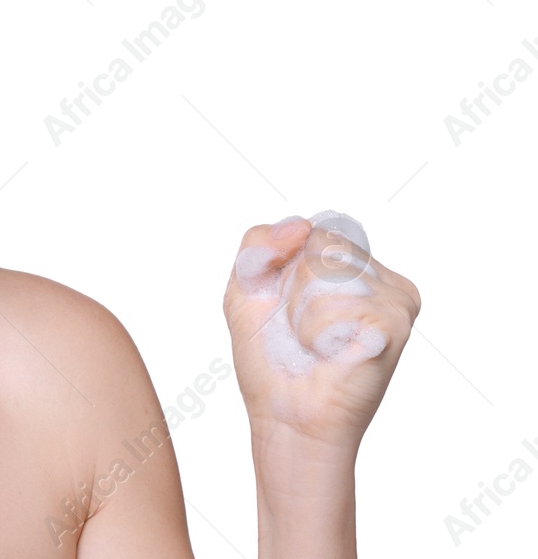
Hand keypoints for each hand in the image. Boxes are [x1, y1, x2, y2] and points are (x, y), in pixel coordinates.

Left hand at [222, 214, 420, 456]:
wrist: (284, 416)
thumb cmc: (270, 357)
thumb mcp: (245, 287)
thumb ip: (259, 243)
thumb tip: (301, 225)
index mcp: (346, 263)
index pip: (307, 229)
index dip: (278, 264)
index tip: (278, 302)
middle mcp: (377, 275)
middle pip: (319, 241)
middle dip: (288, 286)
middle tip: (297, 327)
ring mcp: (393, 297)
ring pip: (327, 268)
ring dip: (300, 310)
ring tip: (313, 341)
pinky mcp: (395, 321)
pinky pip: (337, 302)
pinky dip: (315, 330)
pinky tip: (328, 352)